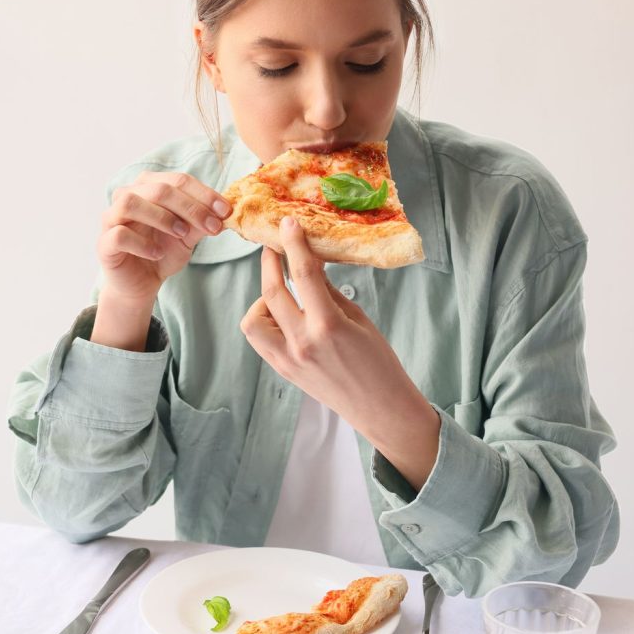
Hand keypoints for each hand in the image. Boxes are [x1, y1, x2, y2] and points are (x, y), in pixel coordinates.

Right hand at [97, 171, 230, 303]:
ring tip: (182, 234)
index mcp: (148, 186)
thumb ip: (201, 222)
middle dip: (191, 207)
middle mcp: (127, 195)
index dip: (204, 194)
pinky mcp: (104, 243)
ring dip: (162, 217)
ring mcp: (111, 218)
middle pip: (159, 189)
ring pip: (132, 203)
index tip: (226, 211)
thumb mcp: (188, 236)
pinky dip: (142, 243)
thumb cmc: (163, 252)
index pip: (178, 180)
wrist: (142, 284)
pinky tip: (158, 253)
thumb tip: (226, 211)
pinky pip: (119, 235)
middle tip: (212, 226)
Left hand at [240, 217, 440, 489]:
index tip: (288, 224)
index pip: (304, 274)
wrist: (380, 408)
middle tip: (274, 247)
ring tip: (282, 296)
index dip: (294, 244)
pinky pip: (261, 339)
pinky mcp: (283, 371)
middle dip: (269, 263)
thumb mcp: (359, 319)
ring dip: (262, 300)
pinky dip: (266, 321)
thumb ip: (329, 293)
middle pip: (271, 292)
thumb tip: (310, 267)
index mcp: (327, 325)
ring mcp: (288, 360)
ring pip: (253, 319)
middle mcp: (302, 342)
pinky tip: (284, 317)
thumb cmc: (379, 363)